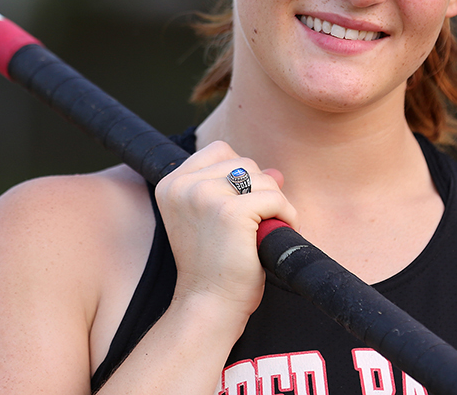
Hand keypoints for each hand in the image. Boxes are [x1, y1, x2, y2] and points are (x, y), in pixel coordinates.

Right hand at [154, 140, 297, 319]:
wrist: (208, 306)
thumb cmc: (214, 266)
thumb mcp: (220, 220)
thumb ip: (242, 188)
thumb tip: (276, 172)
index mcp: (171, 184)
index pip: (219, 151)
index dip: (240, 176)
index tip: (242, 206)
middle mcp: (183, 185)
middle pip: (244, 163)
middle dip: (260, 191)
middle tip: (257, 224)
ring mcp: (205, 196)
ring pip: (262, 178)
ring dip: (274, 203)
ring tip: (264, 231)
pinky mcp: (231, 211)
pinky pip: (275, 199)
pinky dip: (285, 216)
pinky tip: (274, 236)